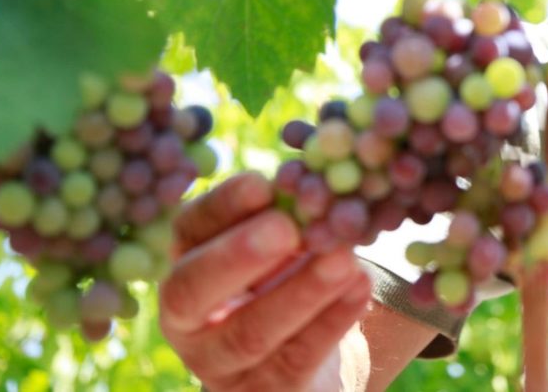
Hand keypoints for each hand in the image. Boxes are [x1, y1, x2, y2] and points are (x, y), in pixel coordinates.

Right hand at [159, 172, 371, 390]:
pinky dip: (332, 320)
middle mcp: (187, 317)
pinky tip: (361, 287)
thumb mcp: (283, 242)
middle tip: (285, 228)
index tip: (263, 184)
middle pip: (191, 289)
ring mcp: (219, 364)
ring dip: (301, 292)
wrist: (308, 356)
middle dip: (237, 256)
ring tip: (343, 258)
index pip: (189, 229)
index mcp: (186, 260)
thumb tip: (311, 182)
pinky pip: (297, 357)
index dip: (222, 206)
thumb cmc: (290, 276)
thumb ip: (289, 213)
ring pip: (251, 332)